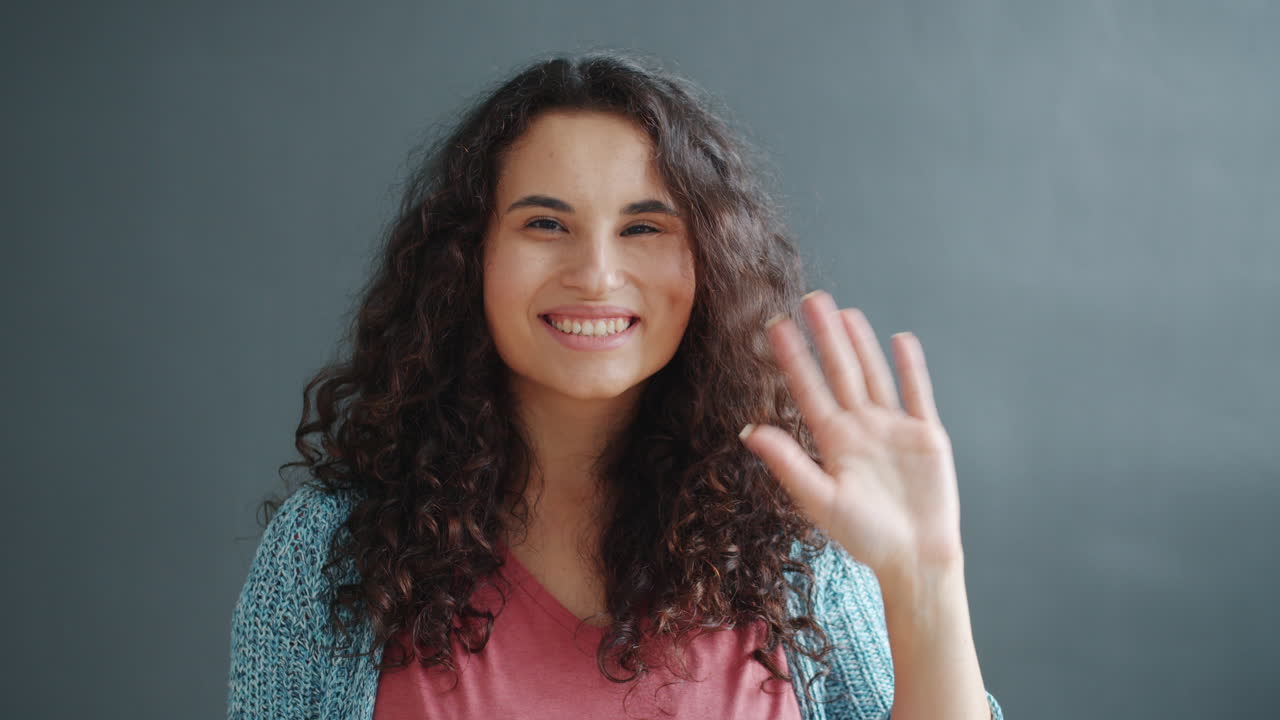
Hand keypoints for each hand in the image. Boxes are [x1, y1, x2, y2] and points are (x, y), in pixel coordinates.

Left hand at [739, 290, 963, 582]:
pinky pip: (917, 393)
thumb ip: (788, 463)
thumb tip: (748, 431)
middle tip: (810, 298)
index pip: (808, 389)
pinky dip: (909, 367)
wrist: (916, 560)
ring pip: (873, 374)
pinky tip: (899, 340)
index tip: (774, 325)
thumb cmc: (866, 538)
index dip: (793, 356)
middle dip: (825, 336)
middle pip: (840, 371)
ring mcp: (893, 428)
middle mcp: (860, 428)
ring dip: (860, 343)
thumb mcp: (820, 499)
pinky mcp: (926, 436)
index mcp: (832, 442)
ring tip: (844, 312)